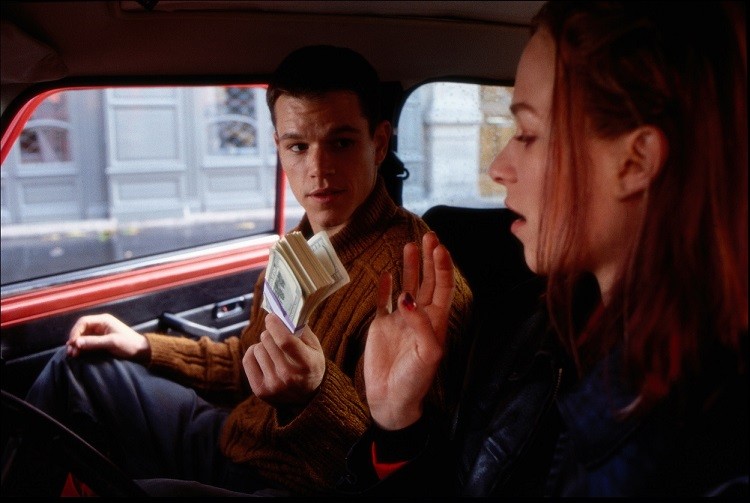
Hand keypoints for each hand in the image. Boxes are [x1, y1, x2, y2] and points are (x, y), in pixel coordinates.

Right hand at [67, 313, 149, 359]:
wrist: (141, 351)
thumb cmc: (129, 344)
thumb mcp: (112, 342)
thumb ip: (94, 342)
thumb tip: (76, 343)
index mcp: (103, 320)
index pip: (83, 322)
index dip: (75, 332)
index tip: (73, 343)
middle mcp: (100, 324)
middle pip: (81, 329)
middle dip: (74, 339)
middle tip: (70, 352)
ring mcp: (100, 332)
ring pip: (83, 336)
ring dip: (77, 344)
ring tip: (72, 355)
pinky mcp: (101, 340)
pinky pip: (87, 342)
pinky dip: (82, 347)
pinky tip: (78, 354)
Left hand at [243, 313, 325, 409]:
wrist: (306, 398)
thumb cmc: (310, 365)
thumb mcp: (315, 347)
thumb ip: (301, 329)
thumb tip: (281, 313)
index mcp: (307, 364)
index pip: (285, 341)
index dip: (275, 324)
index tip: (271, 316)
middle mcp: (289, 377)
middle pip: (268, 341)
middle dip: (271, 333)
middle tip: (278, 336)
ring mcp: (274, 385)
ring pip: (257, 348)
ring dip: (264, 345)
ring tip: (274, 352)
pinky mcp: (260, 390)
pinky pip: (248, 358)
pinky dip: (255, 353)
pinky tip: (265, 358)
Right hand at [364, 231, 454, 429]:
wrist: (391, 400)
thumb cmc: (414, 380)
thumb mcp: (427, 353)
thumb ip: (420, 324)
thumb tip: (406, 297)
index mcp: (435, 322)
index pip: (442, 287)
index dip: (442, 267)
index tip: (439, 247)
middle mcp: (419, 317)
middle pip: (427, 281)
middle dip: (428, 259)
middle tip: (427, 237)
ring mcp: (400, 320)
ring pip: (406, 286)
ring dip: (409, 267)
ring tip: (409, 246)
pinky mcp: (381, 326)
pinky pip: (383, 301)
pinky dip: (385, 287)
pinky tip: (387, 273)